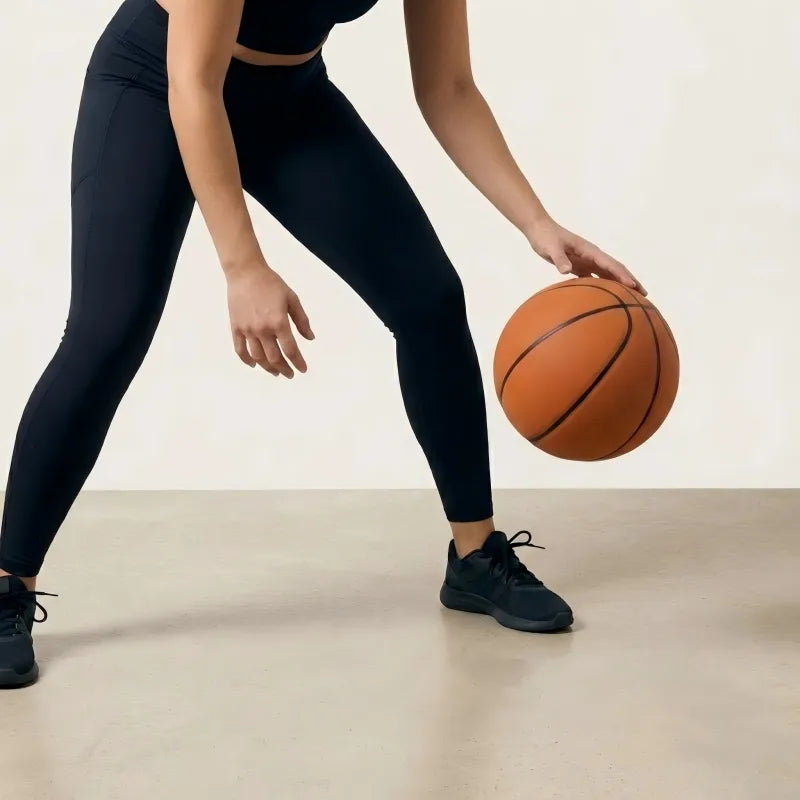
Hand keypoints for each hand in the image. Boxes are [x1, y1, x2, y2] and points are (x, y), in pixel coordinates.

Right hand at [226, 259, 313, 376]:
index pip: (290, 350)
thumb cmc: (271, 284)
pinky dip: (247, 360)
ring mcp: (248, 330)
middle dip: (284, 369)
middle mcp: (263, 329)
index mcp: (279, 322)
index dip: (298, 362)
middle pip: (274, 358)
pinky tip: (254, 364)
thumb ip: (302, 320)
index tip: (302, 370)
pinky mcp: (236, 328)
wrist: (246, 273)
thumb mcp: (292, 299)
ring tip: (275, 372)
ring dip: (268, 368)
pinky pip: (240, 349)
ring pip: (258, 357)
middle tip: (290, 374)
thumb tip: (310, 338)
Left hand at [526, 217, 646, 295]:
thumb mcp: (552, 248)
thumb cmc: (546, 237)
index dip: (622, 275)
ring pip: (608, 274)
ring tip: (632, 298)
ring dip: (620, 285)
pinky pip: (595, 277)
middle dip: (630, 280)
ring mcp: (587, 261)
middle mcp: (592, 256)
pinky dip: (604, 286)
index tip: (633, 286)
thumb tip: (566, 271)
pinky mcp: (579, 265)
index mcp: (590, 251)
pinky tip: (608, 297)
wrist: (539, 230)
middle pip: (615, 269)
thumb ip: (560, 259)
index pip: (610, 264)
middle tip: (644, 294)